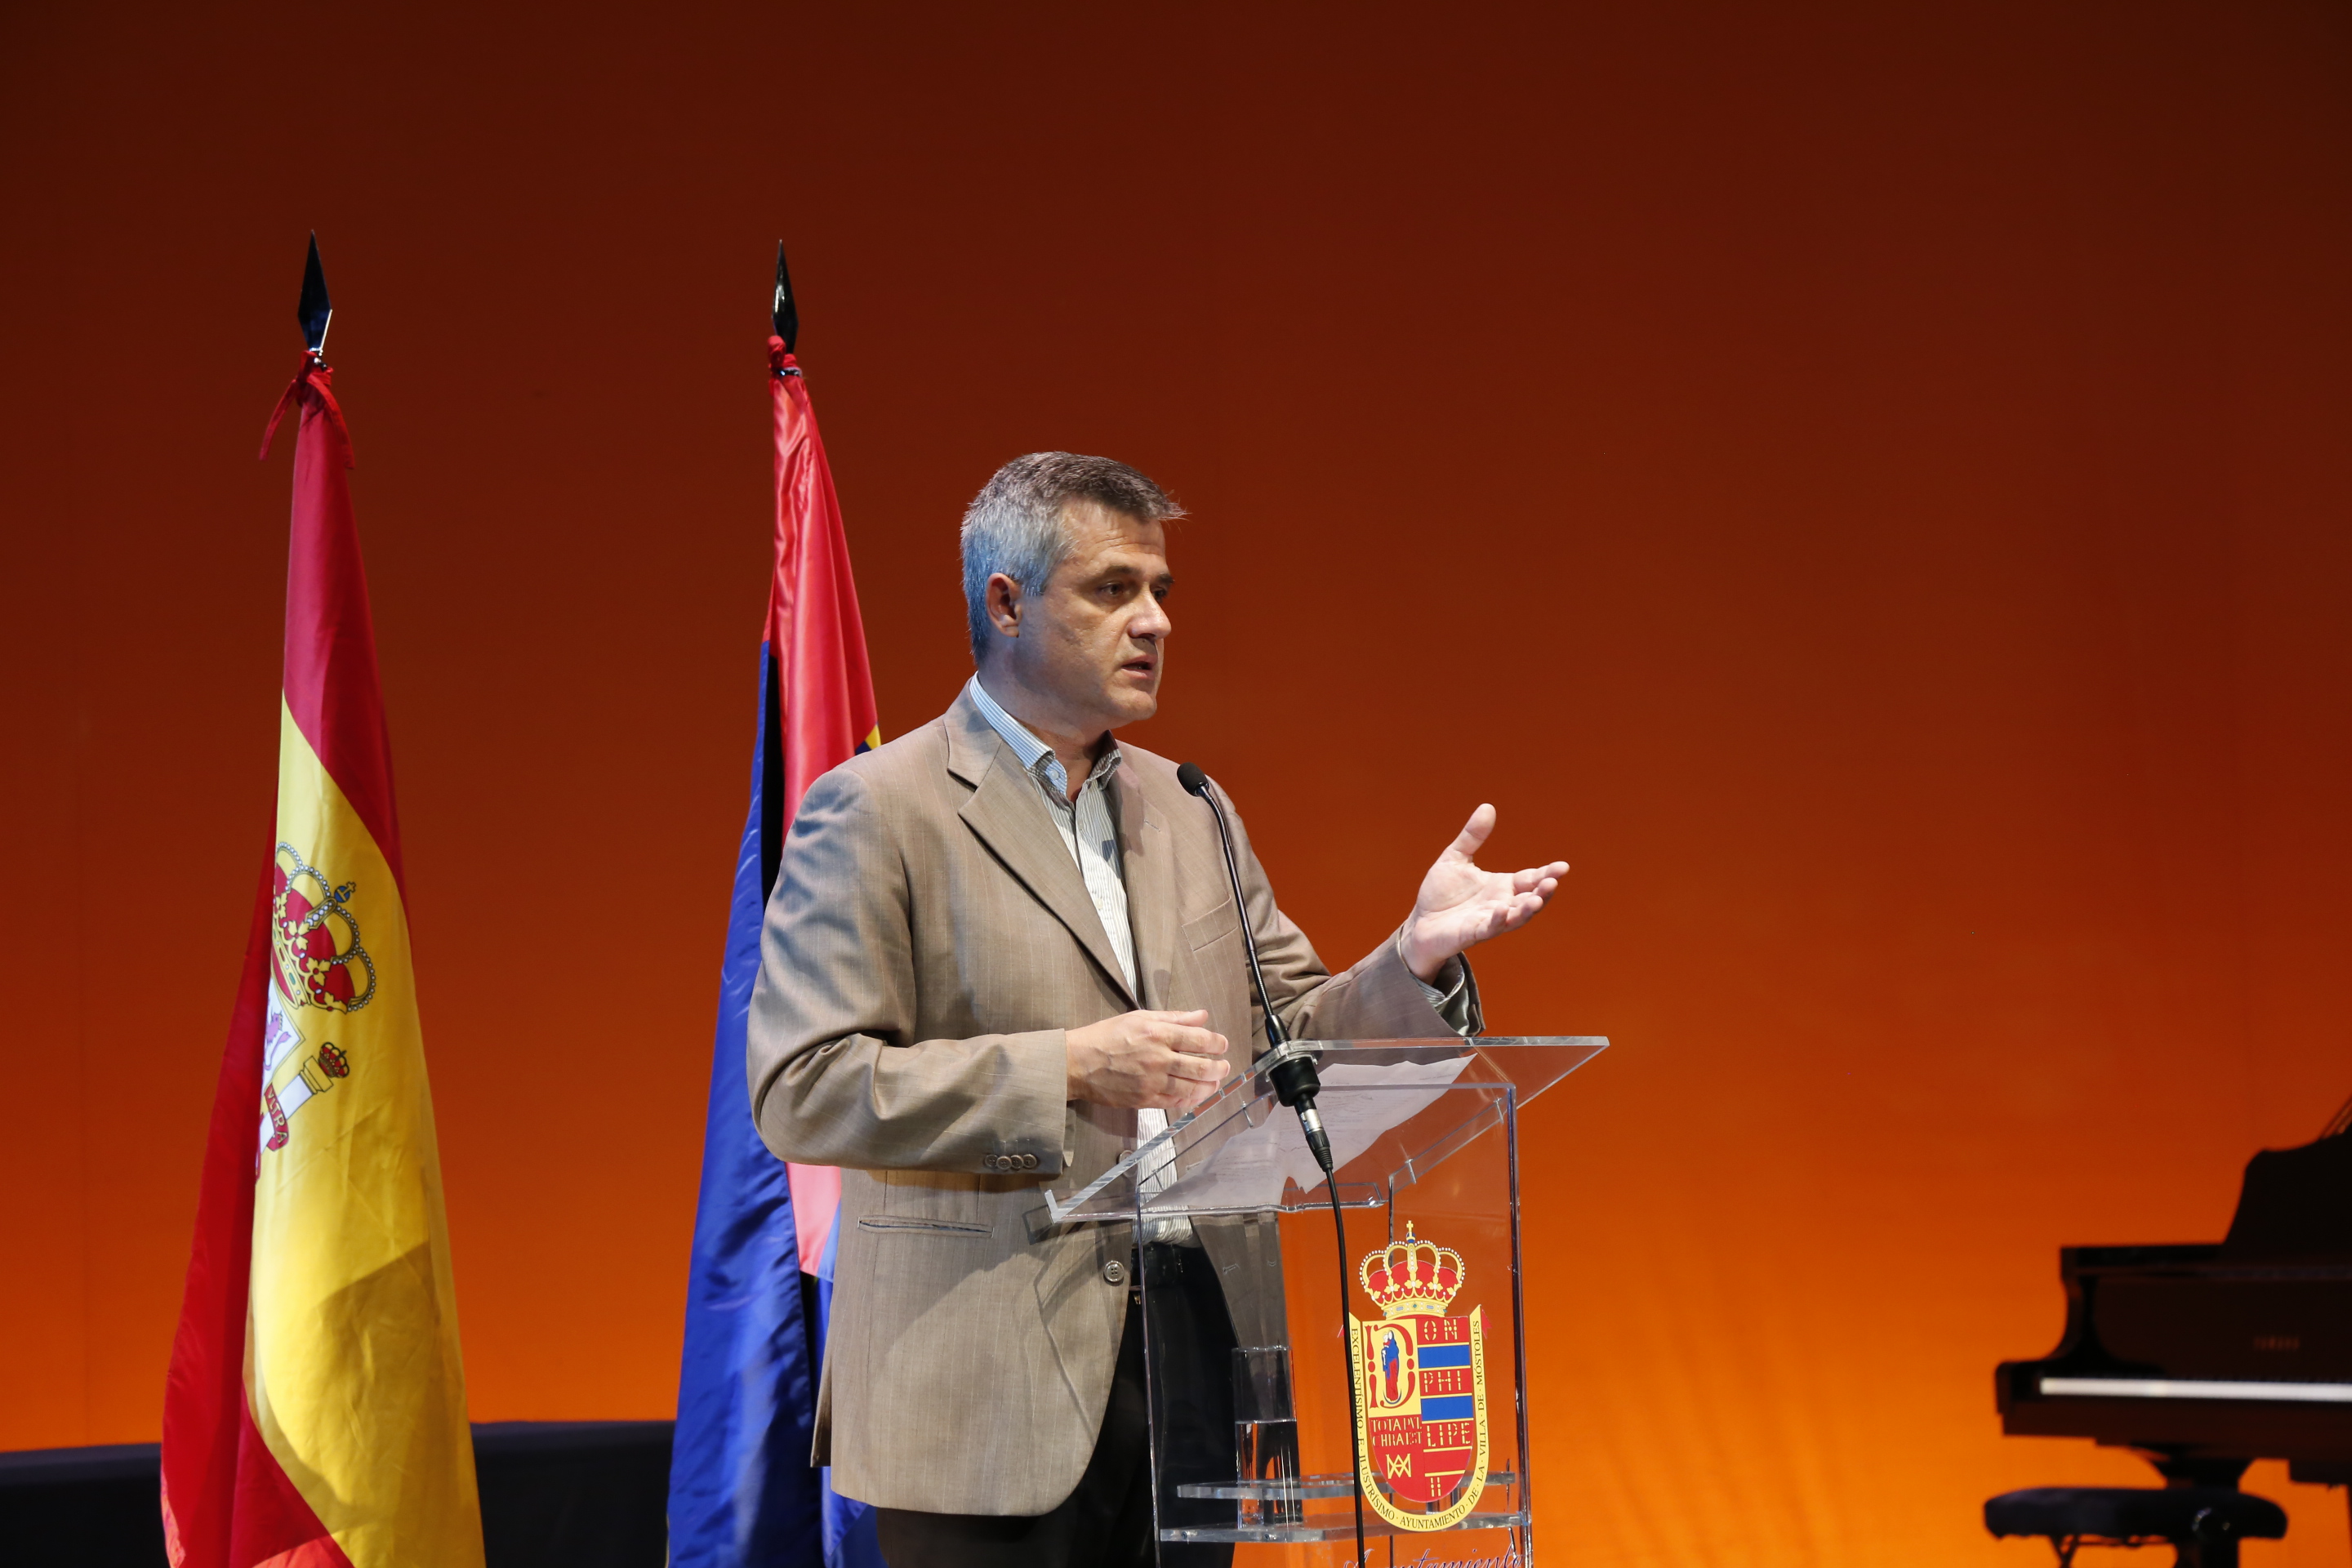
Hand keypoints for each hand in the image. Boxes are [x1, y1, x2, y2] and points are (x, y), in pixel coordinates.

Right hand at [1066, 1009, 1230, 1111]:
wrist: (1077, 1063)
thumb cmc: (1106, 1036)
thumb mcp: (1139, 1017)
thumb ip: (1173, 1017)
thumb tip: (1201, 1015)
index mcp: (1157, 1034)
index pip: (1198, 1039)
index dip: (1216, 1043)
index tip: (1222, 1044)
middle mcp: (1158, 1058)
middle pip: (1200, 1066)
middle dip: (1218, 1067)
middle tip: (1224, 1066)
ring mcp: (1152, 1082)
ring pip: (1191, 1088)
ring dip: (1208, 1086)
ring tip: (1214, 1082)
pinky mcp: (1144, 1100)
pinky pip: (1174, 1102)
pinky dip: (1189, 1100)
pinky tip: (1195, 1096)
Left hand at [1397, 804, 1567, 981]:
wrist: (1421, 922)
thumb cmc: (1441, 893)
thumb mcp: (1455, 858)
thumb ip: (1472, 836)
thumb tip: (1487, 806)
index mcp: (1502, 886)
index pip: (1530, 878)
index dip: (1547, 873)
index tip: (1563, 866)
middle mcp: (1501, 904)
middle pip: (1530, 899)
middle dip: (1543, 892)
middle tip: (1553, 882)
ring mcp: (1489, 920)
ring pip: (1516, 917)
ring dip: (1528, 909)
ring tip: (1537, 899)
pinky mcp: (1473, 933)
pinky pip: (1489, 928)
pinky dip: (1498, 921)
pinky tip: (1503, 910)